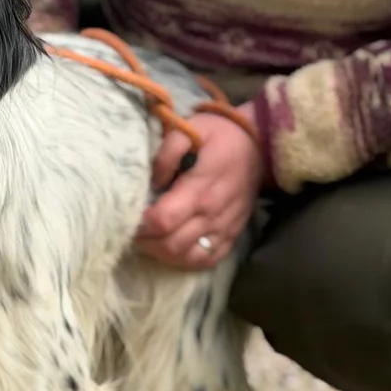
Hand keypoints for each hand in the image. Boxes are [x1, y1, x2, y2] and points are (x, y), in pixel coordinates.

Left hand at [134, 105, 262, 269]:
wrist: (260, 147)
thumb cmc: (220, 136)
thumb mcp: (190, 130)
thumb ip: (166, 153)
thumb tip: (152, 182)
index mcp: (200, 189)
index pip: (163, 220)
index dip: (141, 224)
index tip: (130, 215)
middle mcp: (212, 215)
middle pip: (171, 245)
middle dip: (146, 241)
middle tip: (133, 229)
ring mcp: (224, 229)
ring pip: (186, 258)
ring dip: (162, 254)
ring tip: (150, 239)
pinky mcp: (231, 236)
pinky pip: (206, 260)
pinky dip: (185, 260)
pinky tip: (172, 248)